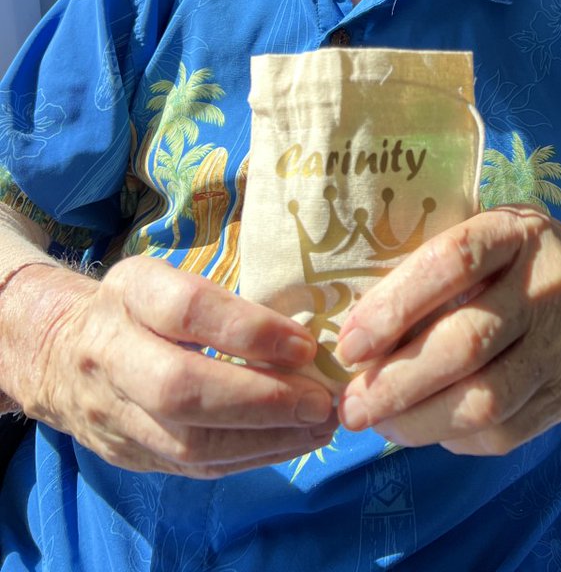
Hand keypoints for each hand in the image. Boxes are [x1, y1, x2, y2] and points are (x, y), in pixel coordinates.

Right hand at [8, 256, 337, 476]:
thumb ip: (218, 296)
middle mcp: (112, 355)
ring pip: (189, 442)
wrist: (57, 354)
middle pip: (182, 389)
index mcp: (129, 294)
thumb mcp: (163, 276)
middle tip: (320, 399)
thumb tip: (303, 322)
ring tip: (320, 424)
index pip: (187, 311)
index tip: (305, 343)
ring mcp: (115, 415)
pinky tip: (293, 442)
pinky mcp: (130, 455)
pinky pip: (194, 468)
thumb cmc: (134, 305)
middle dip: (261, 399)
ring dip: (266, 438)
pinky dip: (251, 457)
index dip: (249, 330)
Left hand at [334, 206, 560, 455]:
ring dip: (415, 421)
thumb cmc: (538, 262)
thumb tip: (355, 307)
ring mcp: (560, 349)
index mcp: (520, 233)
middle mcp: (546, 289)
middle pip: (464, 344)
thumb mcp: (503, 232)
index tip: (349, 340)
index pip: (454, 262)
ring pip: (483, 402)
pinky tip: (418, 426)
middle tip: (350, 402)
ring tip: (374, 421)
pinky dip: (449, 436)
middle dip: (395, 381)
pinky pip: (500, 432)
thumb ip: (446, 257)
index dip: (395, 304)